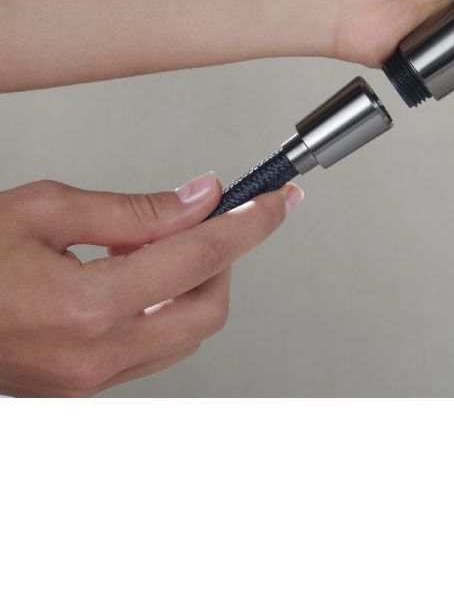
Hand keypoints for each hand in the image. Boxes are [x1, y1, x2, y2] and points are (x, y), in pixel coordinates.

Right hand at [0, 172, 298, 395]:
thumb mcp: (40, 209)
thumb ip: (132, 209)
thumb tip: (199, 200)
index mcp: (84, 308)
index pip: (201, 259)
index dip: (250, 222)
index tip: (279, 199)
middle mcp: (91, 358)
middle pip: (208, 310)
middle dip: (227, 259)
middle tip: (224, 215)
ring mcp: (83, 382)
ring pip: (183, 336)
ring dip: (196, 285)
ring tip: (166, 239)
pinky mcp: (75, 389)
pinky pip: (148, 351)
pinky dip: (163, 308)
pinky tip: (140, 274)